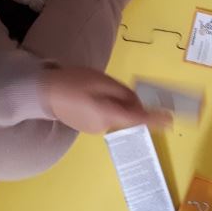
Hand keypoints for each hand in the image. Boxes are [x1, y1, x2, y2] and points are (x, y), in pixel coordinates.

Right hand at [42, 67, 171, 133]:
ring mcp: (95, 129)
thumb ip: (124, 94)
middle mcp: (104, 126)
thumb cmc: (73, 82)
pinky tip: (90, 97)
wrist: (42, 92)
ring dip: (115, 103)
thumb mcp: (102, 81)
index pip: (138, 119)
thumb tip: (138, 105)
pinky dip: (106, 107)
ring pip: (116, 115)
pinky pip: (106, 116)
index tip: (169, 119)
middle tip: (111, 87)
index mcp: (108, 114)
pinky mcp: (88, 128)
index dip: (155, 119)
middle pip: (127, 115)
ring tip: (95, 89)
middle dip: (128, 102)